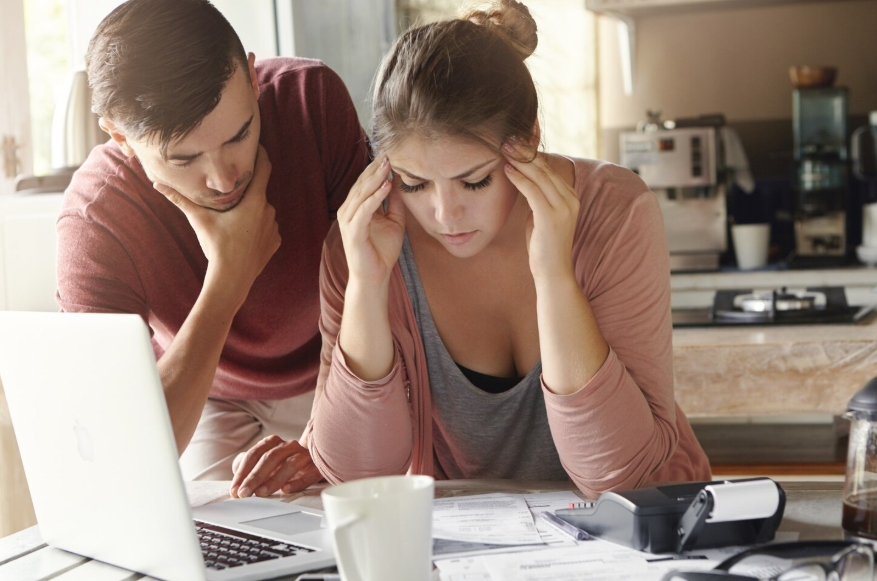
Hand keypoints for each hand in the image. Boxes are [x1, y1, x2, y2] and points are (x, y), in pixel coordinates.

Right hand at [153, 145, 279, 310]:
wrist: (232, 279)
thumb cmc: (216, 246)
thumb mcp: (198, 220)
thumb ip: (180, 200)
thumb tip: (157, 184)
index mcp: (254, 201)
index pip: (264, 168)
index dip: (261, 155)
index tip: (256, 146)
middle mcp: (268, 211)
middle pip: (259, 192)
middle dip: (247, 191)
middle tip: (233, 191)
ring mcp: (274, 228)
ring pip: (263, 212)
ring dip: (252, 211)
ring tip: (235, 219)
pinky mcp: (275, 242)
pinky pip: (267, 229)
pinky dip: (257, 228)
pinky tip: (243, 235)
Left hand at [230, 435, 321, 497]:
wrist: (314, 460)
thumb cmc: (284, 462)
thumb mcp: (265, 461)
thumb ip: (248, 462)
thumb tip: (236, 468)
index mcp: (274, 443)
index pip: (255, 454)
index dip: (243, 472)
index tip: (235, 489)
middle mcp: (289, 446)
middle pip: (270, 458)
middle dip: (255, 477)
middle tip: (244, 493)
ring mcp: (305, 455)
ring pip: (290, 464)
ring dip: (273, 479)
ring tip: (261, 493)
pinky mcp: (318, 467)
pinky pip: (310, 473)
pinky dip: (298, 482)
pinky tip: (286, 490)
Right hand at [336, 156, 404, 287]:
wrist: (375, 277)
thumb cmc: (382, 252)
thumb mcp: (393, 222)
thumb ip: (393, 203)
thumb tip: (399, 182)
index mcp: (356, 209)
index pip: (364, 183)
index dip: (376, 169)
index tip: (389, 154)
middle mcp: (349, 212)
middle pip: (361, 184)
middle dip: (374, 168)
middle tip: (387, 153)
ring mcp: (349, 222)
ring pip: (361, 194)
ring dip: (375, 178)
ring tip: (387, 165)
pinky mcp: (353, 232)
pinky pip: (365, 210)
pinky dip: (375, 197)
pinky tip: (386, 186)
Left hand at [502, 143, 579, 281]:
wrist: (553, 272)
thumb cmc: (544, 246)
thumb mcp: (541, 216)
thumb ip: (537, 199)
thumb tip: (524, 181)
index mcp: (570, 197)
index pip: (549, 169)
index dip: (531, 154)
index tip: (515, 142)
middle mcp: (570, 199)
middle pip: (545, 168)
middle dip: (525, 152)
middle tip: (507, 138)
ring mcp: (563, 208)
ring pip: (539, 176)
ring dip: (520, 160)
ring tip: (504, 148)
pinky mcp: (551, 217)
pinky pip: (533, 192)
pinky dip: (519, 178)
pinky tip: (507, 169)